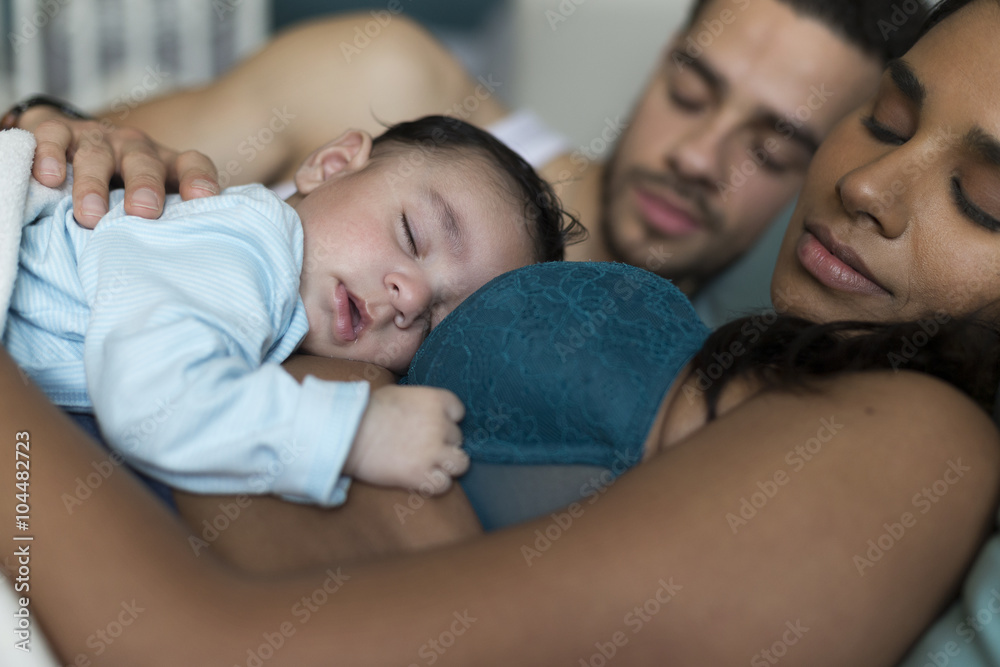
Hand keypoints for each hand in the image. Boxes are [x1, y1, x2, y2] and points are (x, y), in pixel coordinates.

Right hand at [21, 106, 219, 227]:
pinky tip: (49, 178)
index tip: (203, 199)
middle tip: (143, 212)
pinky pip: (55, 135)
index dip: (199, 179)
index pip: (192, 164)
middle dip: (145, 186)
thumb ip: (165, 223)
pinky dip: (50, 154)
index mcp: (166, 165)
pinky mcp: (61, 130)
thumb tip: (180, 263)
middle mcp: (136, 148)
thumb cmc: (121, 191)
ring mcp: (99, 138)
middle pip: (145, 163)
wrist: (73, 148)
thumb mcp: (149, 205)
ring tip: (90, 216)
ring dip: (93, 185)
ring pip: (97, 155)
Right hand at [346, 385, 468, 493]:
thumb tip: (429, 412)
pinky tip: (422, 478)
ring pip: (461, 463)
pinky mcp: (420, 475)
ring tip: (432, 465)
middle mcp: (439, 425)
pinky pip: (444, 484)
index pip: (459, 412)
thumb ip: (422, 403)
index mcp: (435, 400)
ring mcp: (432, 451)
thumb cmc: (366, 411)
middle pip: (457, 438)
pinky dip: (436, 484)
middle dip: (443, 442)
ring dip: (448, 465)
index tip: (432, 425)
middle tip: (422, 446)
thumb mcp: (399, 394)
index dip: (447, 420)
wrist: (347, 433)